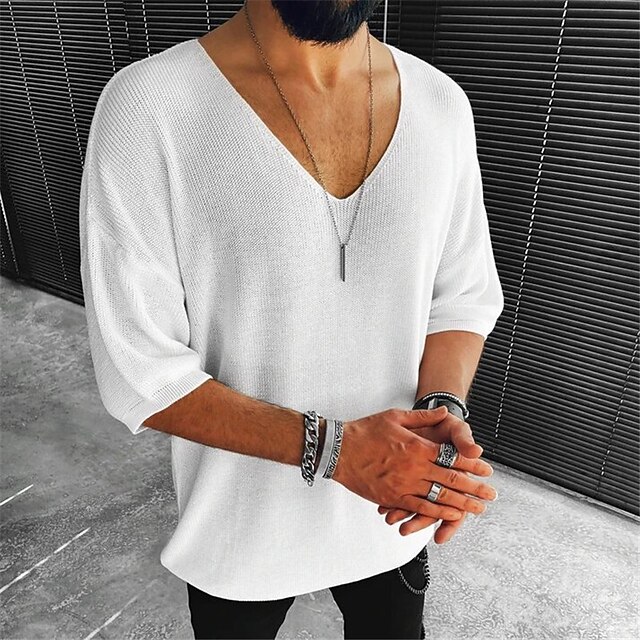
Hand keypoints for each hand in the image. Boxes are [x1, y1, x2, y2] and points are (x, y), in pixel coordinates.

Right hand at [332, 406, 495, 524]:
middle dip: (475, 488)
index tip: (486, 469)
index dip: (472, 464)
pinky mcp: (392, 498)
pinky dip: (438, 513)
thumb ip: (423, 416)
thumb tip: (444, 411)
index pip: (452, 457)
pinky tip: (451, 515)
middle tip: (491, 494)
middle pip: (451, 480)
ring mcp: (403, 485)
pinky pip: (420, 508)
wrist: (338, 450)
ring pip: (440, 498)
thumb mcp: (395, 416)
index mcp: (417, 447)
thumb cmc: (365, 431)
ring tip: (478, 509)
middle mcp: (414, 468)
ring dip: (462, 504)